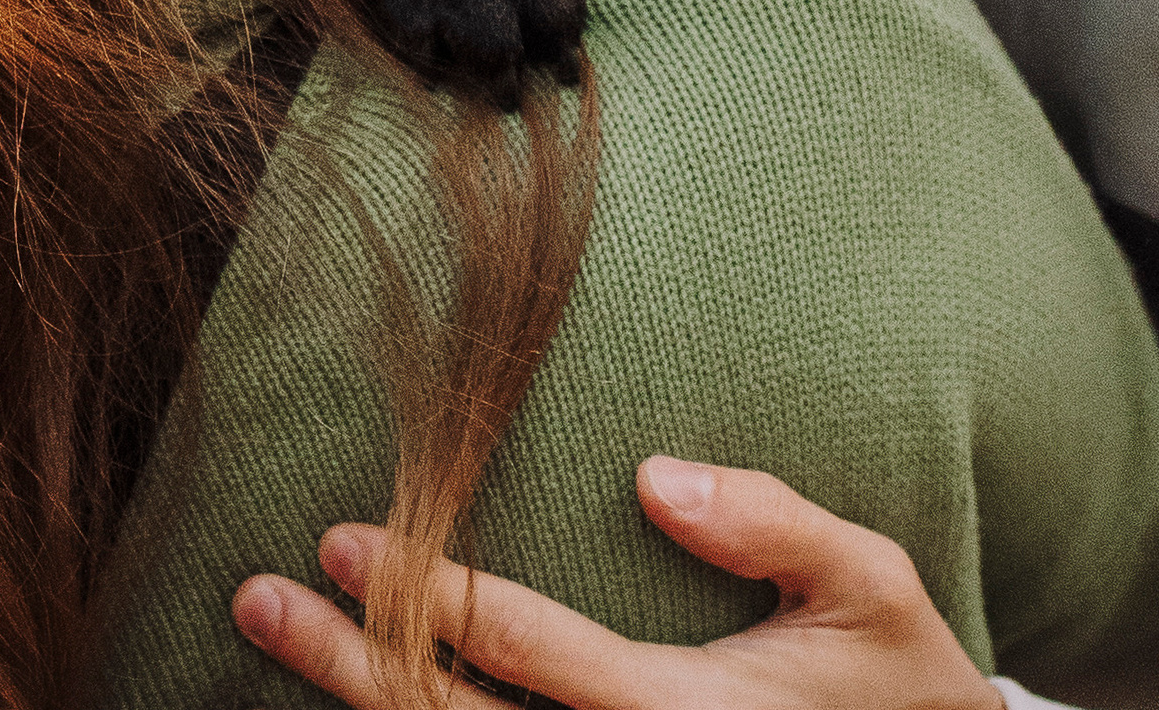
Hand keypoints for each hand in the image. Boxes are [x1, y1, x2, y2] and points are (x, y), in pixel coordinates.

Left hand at [230, 452, 1004, 709]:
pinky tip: (366, 706)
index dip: (425, 595)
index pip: (526, 653)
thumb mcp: (869, 585)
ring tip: (279, 640)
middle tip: (257, 599)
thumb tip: (652, 473)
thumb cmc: (901, 684)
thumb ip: (770, 520)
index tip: (336, 538)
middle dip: (348, 664)